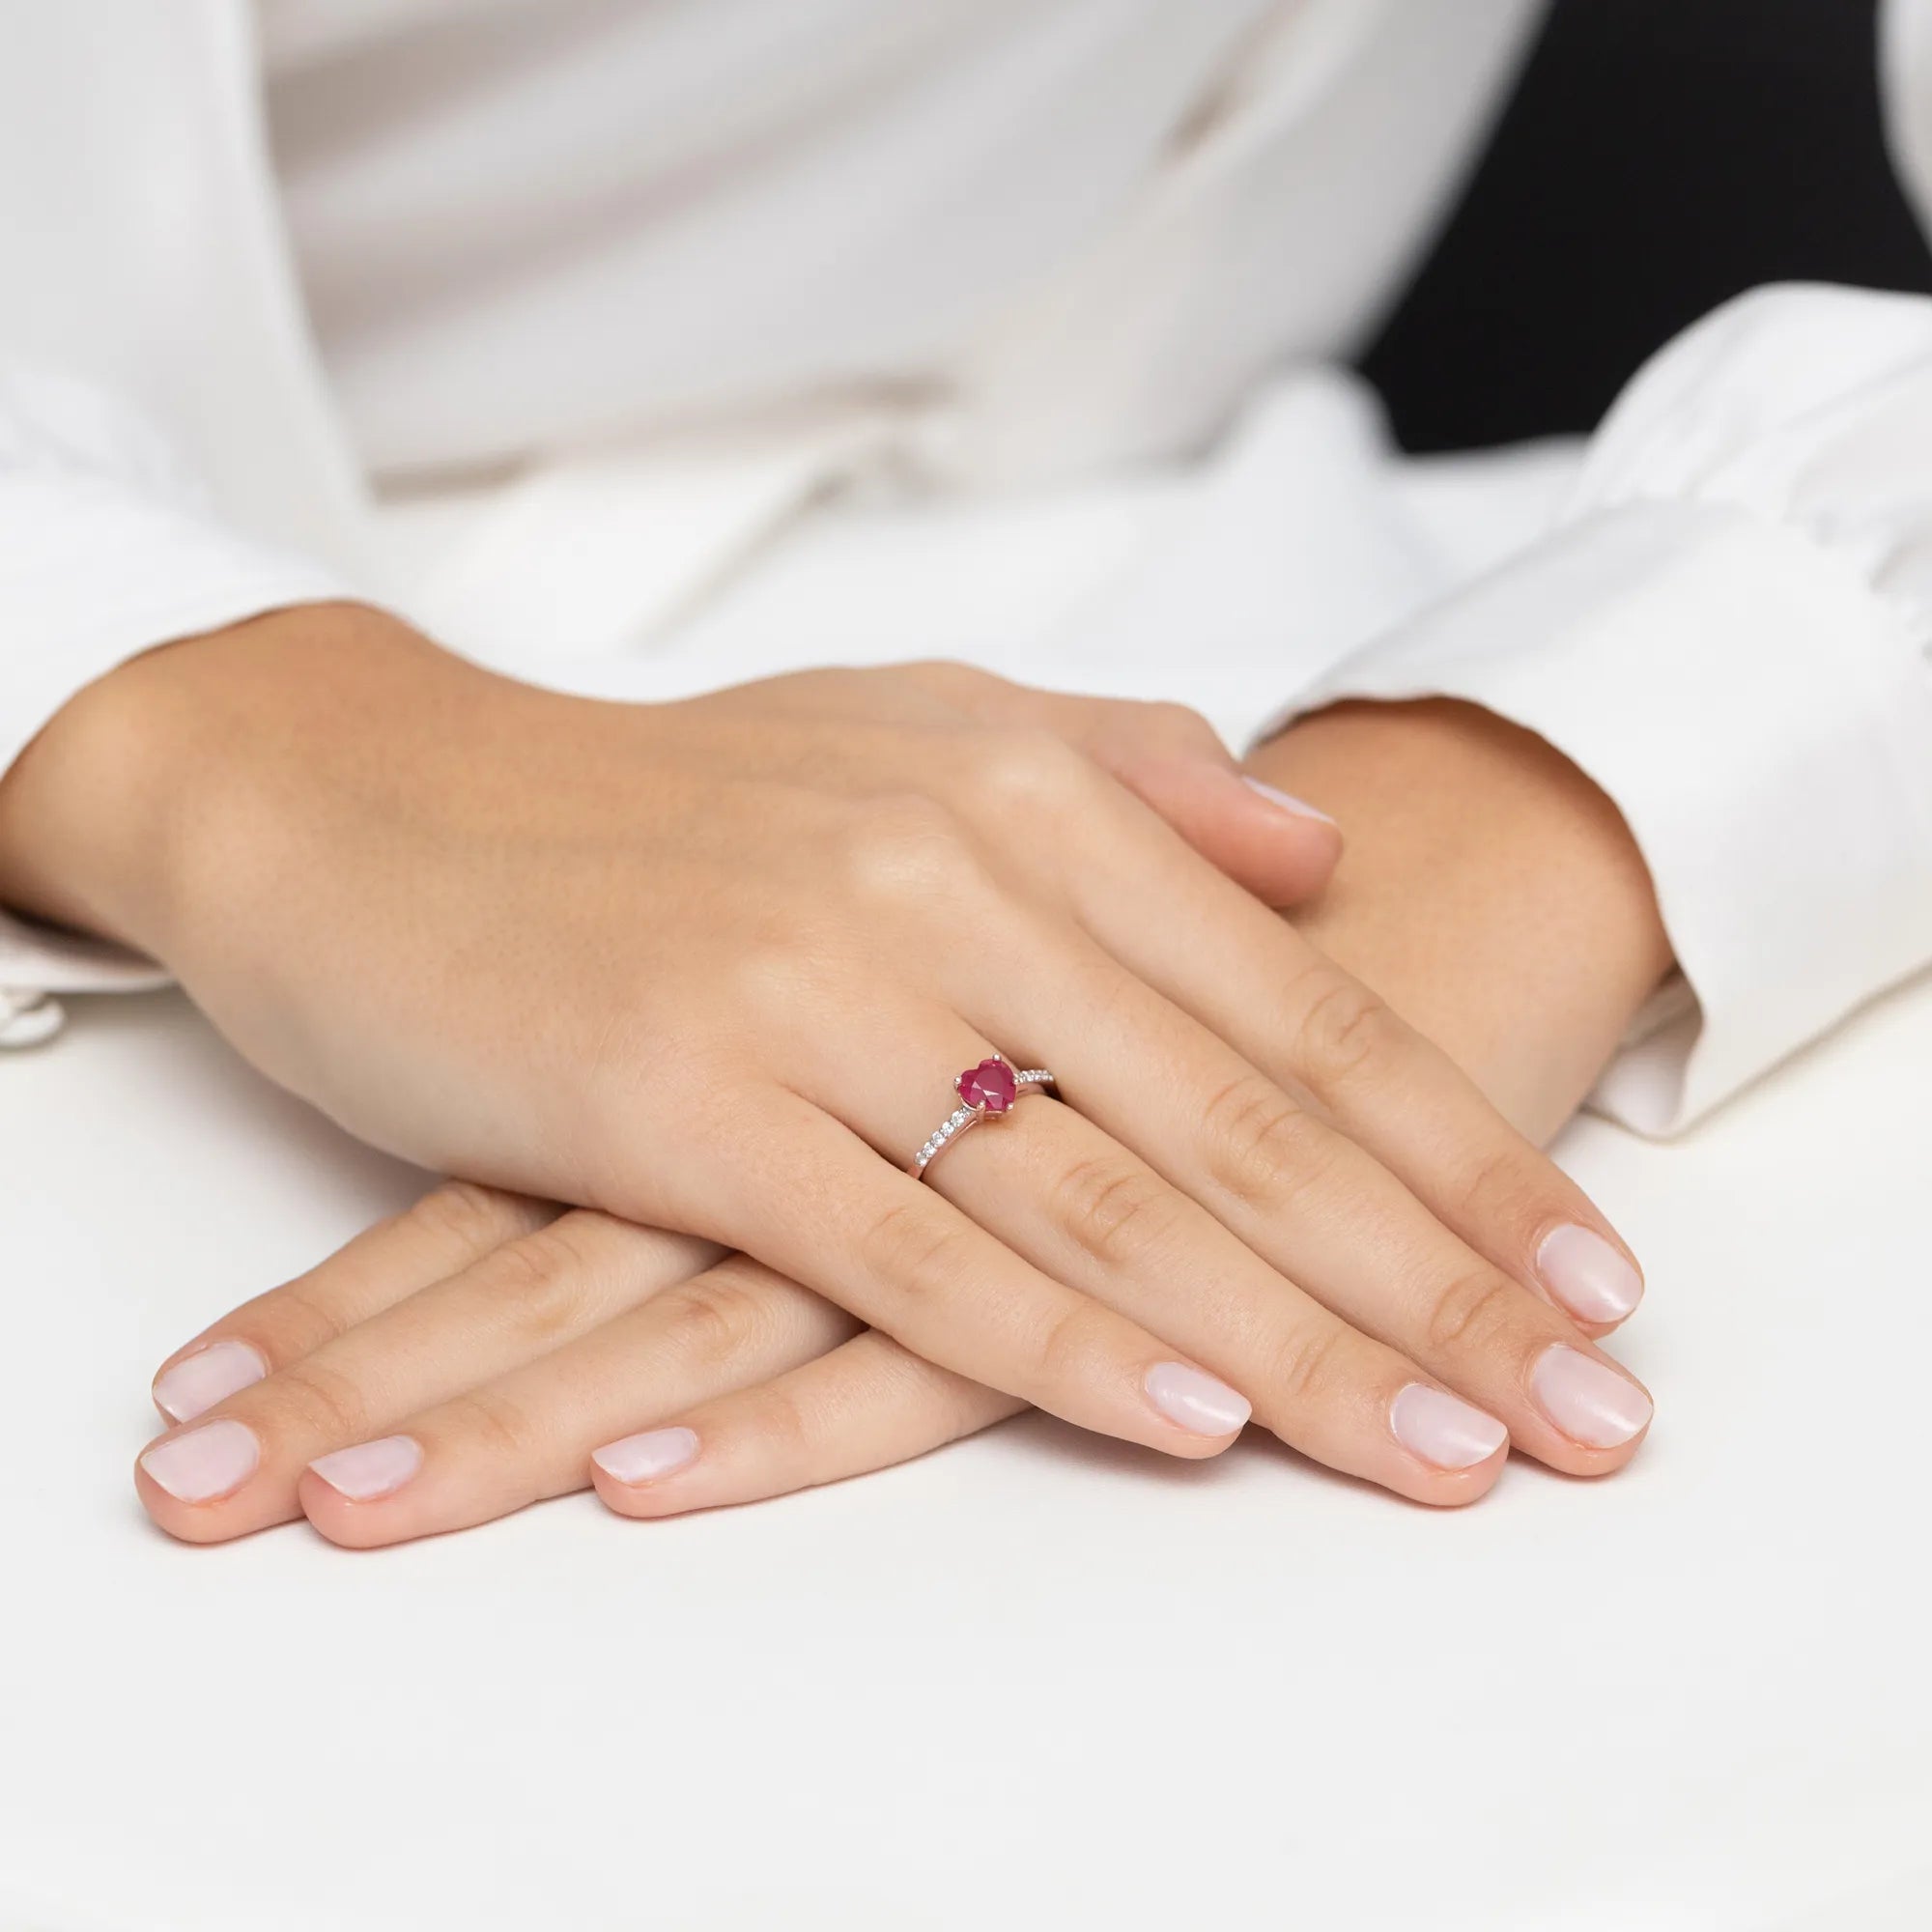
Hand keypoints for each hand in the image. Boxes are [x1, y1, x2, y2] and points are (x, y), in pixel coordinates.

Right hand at [8, 606, 1652, 1529]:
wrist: (378, 798)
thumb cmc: (657, 792)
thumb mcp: (907, 728)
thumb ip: (1122, 770)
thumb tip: (1311, 835)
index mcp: (1020, 792)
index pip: (1294, 1004)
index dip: (1458, 1148)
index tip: (1584, 1268)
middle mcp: (943, 877)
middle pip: (1239, 1118)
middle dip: (1431, 1280)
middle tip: (1579, 1410)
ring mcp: (813, 985)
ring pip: (1101, 1196)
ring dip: (1289, 1342)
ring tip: (1437, 1451)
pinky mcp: (681, 1095)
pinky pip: (905, 1249)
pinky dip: (1053, 1344)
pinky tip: (1184, 1423)